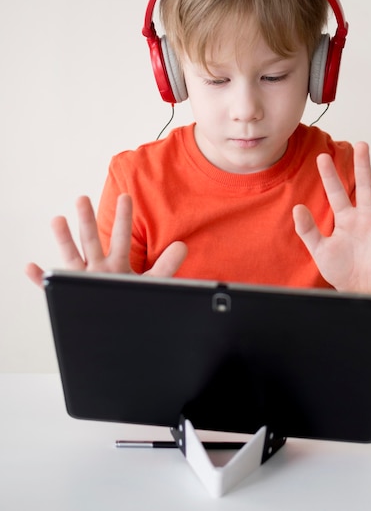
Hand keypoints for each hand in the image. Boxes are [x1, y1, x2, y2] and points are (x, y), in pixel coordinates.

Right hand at [25, 194, 187, 287]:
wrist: (119, 330)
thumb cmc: (132, 303)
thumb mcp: (152, 284)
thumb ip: (167, 266)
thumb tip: (182, 245)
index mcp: (116, 264)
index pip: (120, 237)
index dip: (124, 218)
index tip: (126, 197)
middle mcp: (97, 268)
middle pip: (91, 241)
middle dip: (87, 221)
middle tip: (83, 198)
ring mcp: (82, 280)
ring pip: (71, 257)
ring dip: (63, 240)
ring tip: (58, 219)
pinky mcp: (68, 295)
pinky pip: (51, 286)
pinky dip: (41, 278)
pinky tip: (31, 266)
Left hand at [293, 142, 370, 293]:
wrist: (356, 290)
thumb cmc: (338, 268)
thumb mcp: (319, 249)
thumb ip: (307, 230)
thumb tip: (297, 208)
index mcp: (345, 218)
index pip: (336, 193)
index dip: (329, 176)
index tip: (322, 157)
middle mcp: (365, 218)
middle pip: (366, 187)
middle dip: (363, 167)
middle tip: (362, 145)